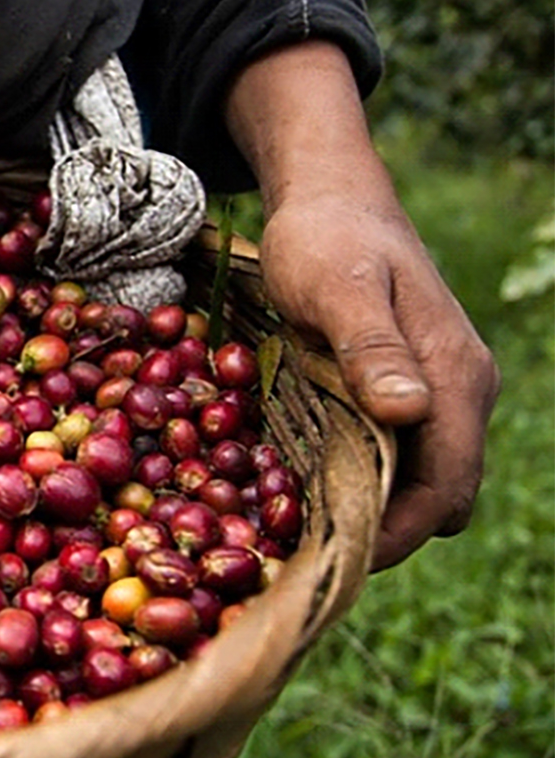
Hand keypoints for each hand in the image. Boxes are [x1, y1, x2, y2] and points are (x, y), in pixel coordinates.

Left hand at [258, 188, 499, 569]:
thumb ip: (371, 347)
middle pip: (438, 496)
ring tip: (300, 529)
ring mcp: (435, 390)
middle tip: (306, 555)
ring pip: (418, 477)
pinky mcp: (405, 386)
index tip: (335, 563)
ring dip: (369, 508)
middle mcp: (457, 393)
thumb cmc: (327, 238)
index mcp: (454, 379)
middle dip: (382, 533)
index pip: (446, 488)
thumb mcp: (336, 287)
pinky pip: (395, 451)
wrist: (331, 194)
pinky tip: (304, 484)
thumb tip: (409, 411)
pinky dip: (359, 477)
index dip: (397, 536)